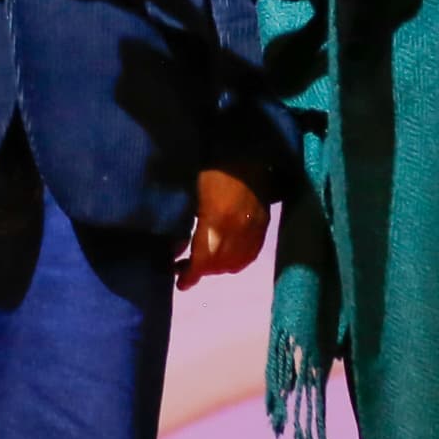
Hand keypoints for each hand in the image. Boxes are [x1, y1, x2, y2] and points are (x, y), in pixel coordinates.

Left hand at [179, 166, 268, 288]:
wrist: (249, 156)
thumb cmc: (215, 171)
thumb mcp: (192, 192)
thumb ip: (183, 223)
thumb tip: (176, 248)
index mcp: (216, 220)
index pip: (203, 260)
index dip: (191, 275)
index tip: (180, 282)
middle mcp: (236, 232)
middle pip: (218, 266)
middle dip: (201, 271)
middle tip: (185, 268)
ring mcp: (252, 232)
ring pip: (234, 265)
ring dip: (216, 268)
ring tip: (203, 262)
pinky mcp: (262, 229)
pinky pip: (248, 257)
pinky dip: (234, 262)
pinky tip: (223, 257)